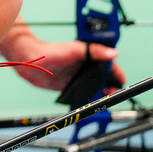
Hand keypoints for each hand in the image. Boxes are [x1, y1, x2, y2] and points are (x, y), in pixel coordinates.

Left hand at [7, 35, 123, 93]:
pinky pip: (84, 93)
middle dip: (111, 84)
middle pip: (104, 77)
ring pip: (95, 86)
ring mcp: (78, 76)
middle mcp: (85, 65)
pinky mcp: (70, 85)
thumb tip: (113, 53)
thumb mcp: (75, 50)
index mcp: (89, 54)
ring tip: (104, 98)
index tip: (121, 80)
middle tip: (112, 92)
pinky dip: (90, 97)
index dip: (116, 72)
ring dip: (101, 92)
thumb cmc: (51, 50)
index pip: (108, 63)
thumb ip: (94, 51)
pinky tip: (92, 101)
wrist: (31, 61)